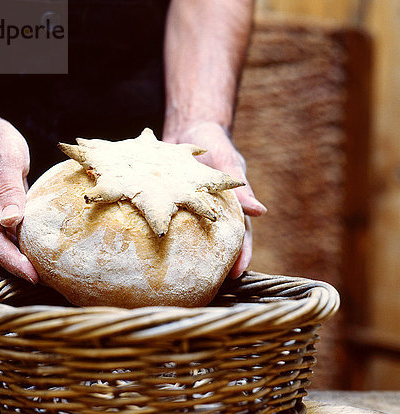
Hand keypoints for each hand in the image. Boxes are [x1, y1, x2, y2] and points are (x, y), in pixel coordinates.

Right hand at [0, 115, 38, 282]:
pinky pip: (14, 233)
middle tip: (44, 281)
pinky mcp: (3, 211)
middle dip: (18, 266)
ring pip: (5, 243)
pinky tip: (44, 254)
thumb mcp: (5, 159)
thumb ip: (8, 190)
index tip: (31, 274)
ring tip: (47, 274)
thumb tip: (12, 222)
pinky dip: (26, 244)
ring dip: (22, 259)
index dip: (10, 259)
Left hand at [162, 121, 265, 277]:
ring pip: (191, 238)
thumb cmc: (215, 142)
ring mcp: (190, 210)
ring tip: (182, 276)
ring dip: (189, 255)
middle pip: (216, 242)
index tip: (237, 274)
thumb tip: (259, 212)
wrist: (188, 128)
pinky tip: (154, 245)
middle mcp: (211, 211)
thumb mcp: (228, 160)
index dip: (241, 255)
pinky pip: (168, 222)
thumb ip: (239, 184)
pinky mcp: (171, 205)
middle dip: (215, 263)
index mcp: (230, 206)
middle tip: (211, 285)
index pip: (240, 235)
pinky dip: (163, 232)